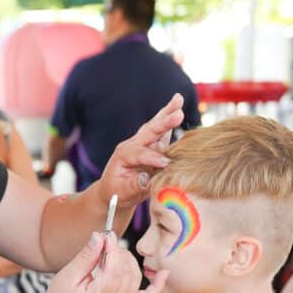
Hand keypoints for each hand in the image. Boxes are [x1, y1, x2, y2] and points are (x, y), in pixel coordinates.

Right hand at [37, 232, 167, 292]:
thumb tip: (100, 237)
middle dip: (120, 253)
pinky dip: (156, 286)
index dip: (114, 249)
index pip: (115, 269)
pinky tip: (163, 273)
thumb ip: (86, 257)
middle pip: (128, 273)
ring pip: (136, 279)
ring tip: (113, 253)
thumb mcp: (67, 275)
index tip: (107, 235)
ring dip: (129, 262)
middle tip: (106, 243)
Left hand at [97, 94, 184, 209]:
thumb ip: (134, 186)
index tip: (166, 163)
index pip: (140, 153)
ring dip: (167, 112)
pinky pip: (162, 131)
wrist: (114, 191)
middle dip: (164, 123)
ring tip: (178, 98)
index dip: (153, 158)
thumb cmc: (117, 193)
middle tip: (178, 113)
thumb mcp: (122, 193)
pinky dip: (169, 118)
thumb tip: (146, 179)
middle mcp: (133, 145)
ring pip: (155, 126)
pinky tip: (177, 105)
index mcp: (123, 155)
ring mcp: (143, 143)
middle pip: (149, 131)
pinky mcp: (152, 145)